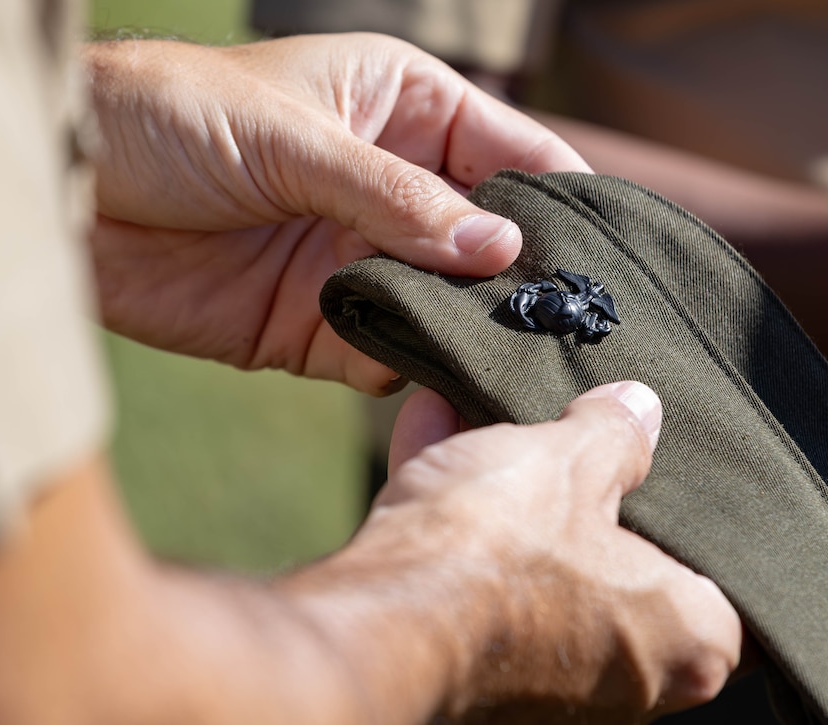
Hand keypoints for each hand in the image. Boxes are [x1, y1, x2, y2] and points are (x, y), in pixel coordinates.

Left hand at [84, 34, 589, 393]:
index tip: (604, 257)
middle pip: (486, 244)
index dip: (559, 202)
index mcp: (401, 112)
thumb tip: (502, 252)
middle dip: (520, 283)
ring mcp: (352, 260)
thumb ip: (398, 199)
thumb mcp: (294, 137)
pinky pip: (380, 352)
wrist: (68, 189)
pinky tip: (425, 377)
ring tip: (507, 362)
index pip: (511, 155)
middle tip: (569, 330)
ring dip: (466, 331)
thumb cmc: (172, 116)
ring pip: (441, 306)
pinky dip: (404, 366)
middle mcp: (389, 191)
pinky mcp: (309, 324)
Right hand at [291, 382, 741, 721]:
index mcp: (682, 638)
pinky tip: (429, 430)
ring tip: (468, 409)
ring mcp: (540, 675)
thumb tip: (636, 409)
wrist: (379, 618)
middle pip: (601, 554)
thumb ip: (614, 433)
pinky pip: (471, 571)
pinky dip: (453, 510)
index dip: (661, 490)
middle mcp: (620, 677)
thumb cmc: (496, 553)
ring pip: (525, 557)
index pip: (706, 560)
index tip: (627, 445)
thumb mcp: (568, 458)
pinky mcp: (468, 659)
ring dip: (494, 483)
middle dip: (562, 479)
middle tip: (547, 422)